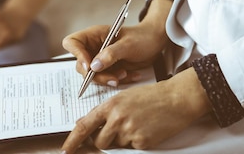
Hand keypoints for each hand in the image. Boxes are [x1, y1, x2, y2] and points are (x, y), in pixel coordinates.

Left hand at [61, 68, 211, 152]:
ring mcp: (129, 131)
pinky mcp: (142, 142)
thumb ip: (105, 111)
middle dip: (104, 140)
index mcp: (111, 105)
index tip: (66, 149)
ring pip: (116, 145)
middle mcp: (117, 118)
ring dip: (121, 140)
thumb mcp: (124, 97)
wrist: (176, 98)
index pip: (85, 125)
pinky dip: (137, 142)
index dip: (73, 139)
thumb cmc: (152, 96)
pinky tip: (146, 129)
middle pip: (99, 141)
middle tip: (118, 130)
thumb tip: (87, 124)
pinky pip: (132, 148)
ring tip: (136, 125)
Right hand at [62, 21, 167, 86]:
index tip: (90, 67)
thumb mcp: (128, 45)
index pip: (72, 43)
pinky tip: (131, 75)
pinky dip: (117, 80)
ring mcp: (101, 59)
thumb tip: (93, 66)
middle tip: (113, 78)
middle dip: (96, 74)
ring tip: (124, 74)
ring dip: (107, 79)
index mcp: (94, 35)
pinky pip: (106, 79)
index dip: (77, 55)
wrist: (155, 42)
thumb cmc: (142, 37)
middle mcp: (94, 47)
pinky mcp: (109, 68)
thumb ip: (110, 55)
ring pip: (93, 75)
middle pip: (81, 65)